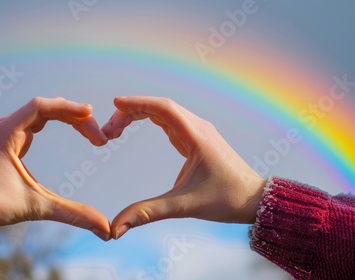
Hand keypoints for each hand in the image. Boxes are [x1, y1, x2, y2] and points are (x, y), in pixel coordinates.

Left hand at [0, 97, 110, 240]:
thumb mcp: (36, 206)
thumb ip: (72, 214)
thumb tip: (105, 230)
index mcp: (8, 132)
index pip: (43, 106)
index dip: (70, 108)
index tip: (92, 114)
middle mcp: (6, 126)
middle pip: (46, 108)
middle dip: (74, 117)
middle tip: (98, 136)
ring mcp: (5, 132)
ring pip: (41, 113)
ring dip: (66, 118)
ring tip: (89, 130)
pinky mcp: (6, 141)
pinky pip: (34, 122)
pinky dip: (54, 122)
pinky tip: (69, 128)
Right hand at [102, 96, 265, 238]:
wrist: (256, 200)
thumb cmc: (226, 200)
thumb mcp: (184, 206)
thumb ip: (147, 213)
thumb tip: (115, 228)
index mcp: (197, 137)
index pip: (163, 108)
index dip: (137, 103)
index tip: (115, 104)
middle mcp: (199, 128)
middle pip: (160, 108)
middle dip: (131, 113)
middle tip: (108, 131)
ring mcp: (200, 132)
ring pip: (165, 113)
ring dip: (140, 115)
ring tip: (116, 130)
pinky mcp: (199, 140)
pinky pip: (171, 122)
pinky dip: (152, 120)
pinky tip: (139, 126)